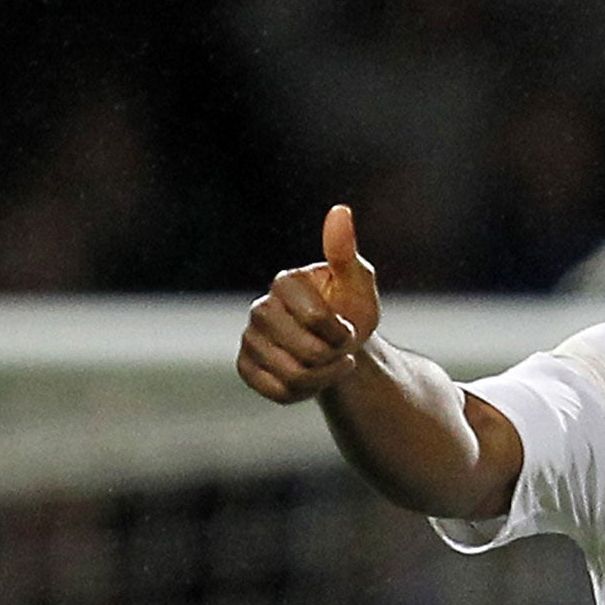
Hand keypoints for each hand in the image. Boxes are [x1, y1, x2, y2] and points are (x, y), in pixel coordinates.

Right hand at [236, 204, 382, 403]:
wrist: (341, 346)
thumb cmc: (351, 310)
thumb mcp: (358, 283)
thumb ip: (346, 253)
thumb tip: (340, 211)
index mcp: (285, 283)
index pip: (317, 320)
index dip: (341, 334)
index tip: (347, 328)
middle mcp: (260, 308)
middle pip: (307, 352)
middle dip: (335, 358)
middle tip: (340, 349)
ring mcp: (250, 339)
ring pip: (293, 377)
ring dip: (324, 378)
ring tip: (329, 364)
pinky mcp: (246, 367)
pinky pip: (277, 393)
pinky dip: (303, 393)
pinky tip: (311, 378)